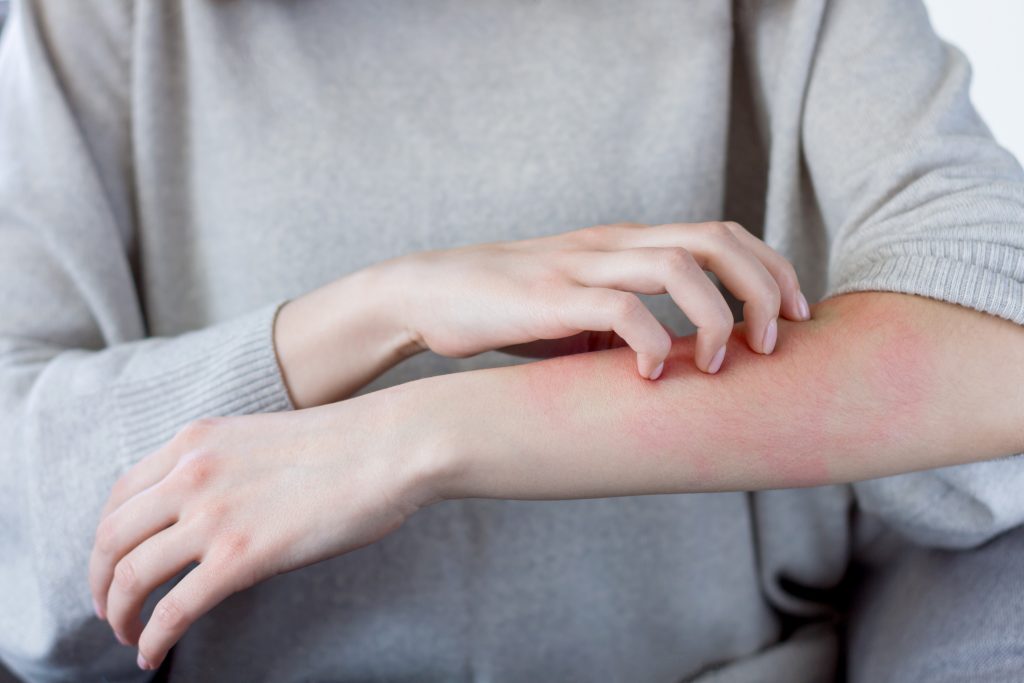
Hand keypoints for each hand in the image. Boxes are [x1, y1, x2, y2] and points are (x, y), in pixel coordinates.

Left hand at [88, 391, 444, 670]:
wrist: (390, 446)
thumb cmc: (347, 445)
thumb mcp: (262, 440)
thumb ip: (224, 469)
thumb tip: (212, 516)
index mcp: (196, 442)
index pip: (121, 495)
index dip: (106, 538)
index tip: (113, 562)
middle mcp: (190, 474)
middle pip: (111, 537)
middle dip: (100, 581)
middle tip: (109, 607)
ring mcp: (212, 515)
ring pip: (131, 576)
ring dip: (119, 613)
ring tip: (127, 634)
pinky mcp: (240, 557)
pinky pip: (173, 609)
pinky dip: (153, 638)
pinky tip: (152, 654)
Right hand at [388, 221, 810, 377]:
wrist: (430, 294)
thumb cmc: (510, 309)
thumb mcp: (581, 310)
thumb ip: (629, 322)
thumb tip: (679, 363)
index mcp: (625, 242)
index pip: (719, 232)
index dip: (770, 268)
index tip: (796, 316)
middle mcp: (611, 244)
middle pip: (714, 238)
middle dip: (763, 285)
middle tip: (777, 340)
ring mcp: (580, 265)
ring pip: (676, 264)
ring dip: (717, 313)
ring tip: (724, 362)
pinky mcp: (548, 298)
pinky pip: (617, 308)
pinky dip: (650, 341)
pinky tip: (652, 375)